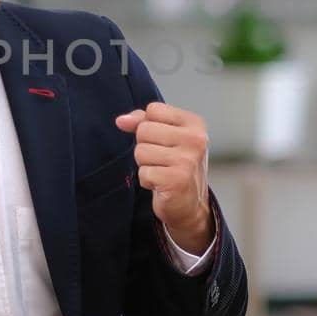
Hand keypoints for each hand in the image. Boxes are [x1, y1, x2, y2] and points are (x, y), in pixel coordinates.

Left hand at [115, 102, 212, 254]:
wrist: (190, 205)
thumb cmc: (176, 167)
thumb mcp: (166, 137)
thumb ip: (143, 122)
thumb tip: (121, 120)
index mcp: (195, 124)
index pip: (153, 110)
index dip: (149, 126)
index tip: (163, 142)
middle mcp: (195, 139)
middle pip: (144, 130)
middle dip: (146, 147)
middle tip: (162, 160)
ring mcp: (187, 160)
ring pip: (140, 151)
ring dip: (146, 165)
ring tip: (162, 172)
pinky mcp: (176, 180)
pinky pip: (143, 172)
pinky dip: (147, 180)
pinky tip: (162, 184)